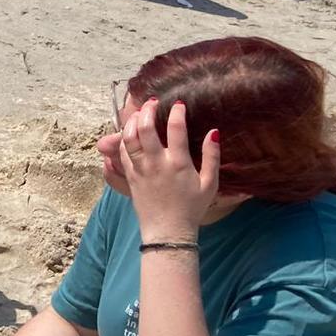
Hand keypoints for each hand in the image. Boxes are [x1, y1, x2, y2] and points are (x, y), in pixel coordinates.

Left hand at [116, 98, 221, 240]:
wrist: (168, 232)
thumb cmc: (191, 208)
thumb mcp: (210, 184)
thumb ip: (212, 156)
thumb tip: (214, 132)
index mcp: (179, 163)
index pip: (176, 128)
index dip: (177, 112)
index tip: (178, 103)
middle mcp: (157, 163)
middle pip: (146, 128)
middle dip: (148, 110)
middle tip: (152, 103)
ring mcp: (140, 170)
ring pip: (129, 139)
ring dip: (132, 122)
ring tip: (139, 114)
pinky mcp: (130, 177)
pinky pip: (122, 153)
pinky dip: (123, 139)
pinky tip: (130, 134)